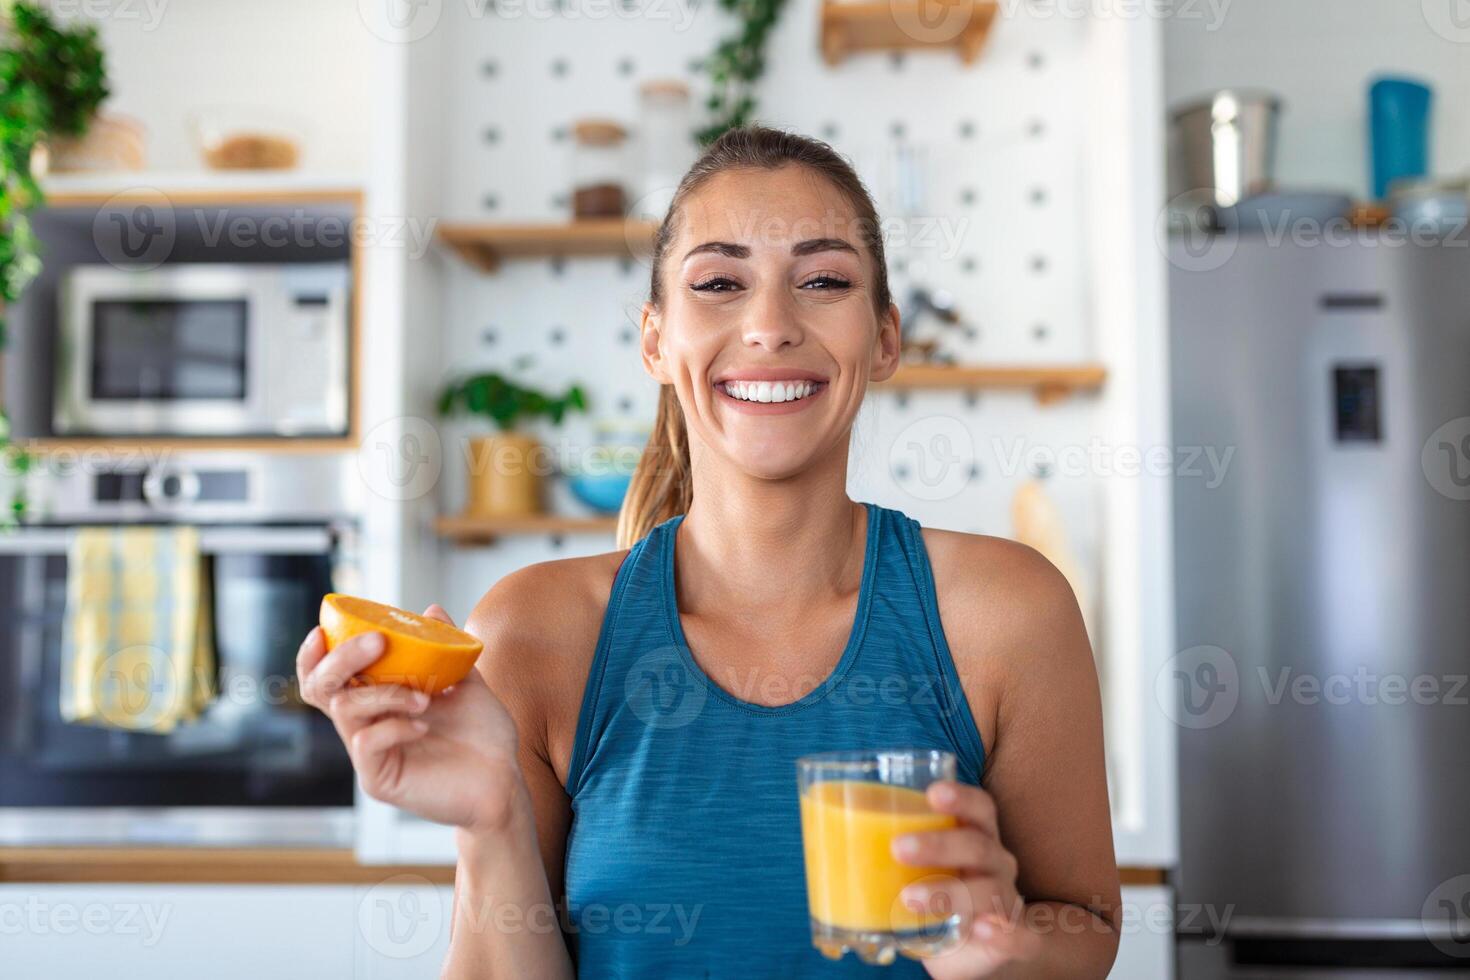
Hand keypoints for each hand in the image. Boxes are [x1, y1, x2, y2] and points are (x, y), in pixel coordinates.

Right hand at [297, 604, 523, 833]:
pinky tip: (424, 725)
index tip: (324, 630)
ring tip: (424, 697)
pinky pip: (366, 744)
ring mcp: (370, 753)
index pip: (327, 676)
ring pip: (345, 709)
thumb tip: (431, 610)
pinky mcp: (379, 779)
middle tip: (378, 641)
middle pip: (322, 687)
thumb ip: (446, 648)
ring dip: (384, 692)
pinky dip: (393, 726)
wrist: (504, 780)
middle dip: (342, 657)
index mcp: (377, 700)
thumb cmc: (482, 735)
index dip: (314, 655)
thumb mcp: (467, 683)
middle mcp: (365, 724)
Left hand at [893, 781, 1040, 977]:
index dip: (959, 796)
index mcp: (976, 837)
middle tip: (897, 847)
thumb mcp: (916, 865)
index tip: (931, 792)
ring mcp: (1006, 902)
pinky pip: (1020, 938)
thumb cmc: (940, 893)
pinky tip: (985, 929)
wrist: (979, 947)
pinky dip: (1007, 934)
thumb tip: (816, 818)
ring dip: (948, 893)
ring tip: (909, 899)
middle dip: (938, 844)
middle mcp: (995, 864)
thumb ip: (882, 844)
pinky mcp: (1012, 940)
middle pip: (976, 845)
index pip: (978, 808)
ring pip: (989, 892)